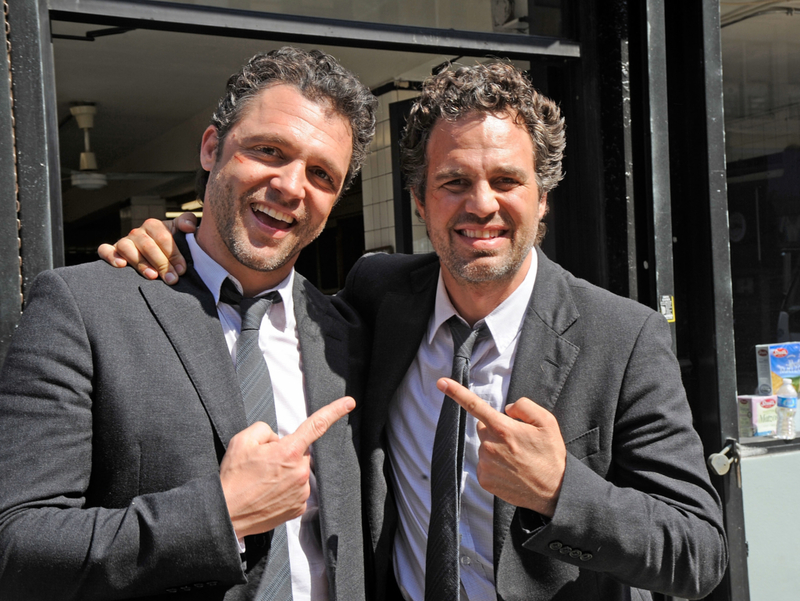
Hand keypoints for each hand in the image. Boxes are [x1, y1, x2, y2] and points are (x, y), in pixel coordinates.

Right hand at [97, 212, 197, 283]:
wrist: (158, 256)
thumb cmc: (171, 246)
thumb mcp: (181, 232)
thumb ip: (187, 222)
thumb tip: (189, 227)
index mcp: (154, 225)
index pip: (163, 237)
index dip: (174, 254)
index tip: (182, 269)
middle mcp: (138, 232)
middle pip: (147, 245)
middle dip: (161, 263)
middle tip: (172, 279)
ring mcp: (124, 241)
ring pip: (127, 248)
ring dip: (140, 263)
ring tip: (152, 276)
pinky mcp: (112, 251)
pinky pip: (105, 250)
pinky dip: (110, 256)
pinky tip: (121, 265)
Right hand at [220, 396, 355, 536]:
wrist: (226, 515)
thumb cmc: (233, 479)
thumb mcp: (242, 441)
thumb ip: (265, 429)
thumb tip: (278, 439)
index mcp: (288, 451)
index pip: (316, 425)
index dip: (335, 411)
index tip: (350, 402)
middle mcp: (300, 472)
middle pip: (300, 453)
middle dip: (286, 453)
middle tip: (263, 465)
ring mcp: (301, 492)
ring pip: (298, 472)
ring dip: (285, 473)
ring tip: (262, 483)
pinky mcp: (298, 508)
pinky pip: (297, 490)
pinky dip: (285, 489)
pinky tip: (268, 494)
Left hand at [437, 378, 565, 516]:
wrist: (555, 491)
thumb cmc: (551, 455)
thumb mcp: (547, 422)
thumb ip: (524, 406)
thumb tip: (506, 408)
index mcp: (503, 428)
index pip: (475, 406)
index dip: (456, 392)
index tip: (441, 383)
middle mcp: (490, 446)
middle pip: (483, 428)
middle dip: (496, 430)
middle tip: (517, 442)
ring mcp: (486, 464)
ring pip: (484, 447)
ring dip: (496, 449)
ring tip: (517, 459)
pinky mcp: (484, 480)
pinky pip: (484, 464)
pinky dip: (494, 465)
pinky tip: (510, 471)